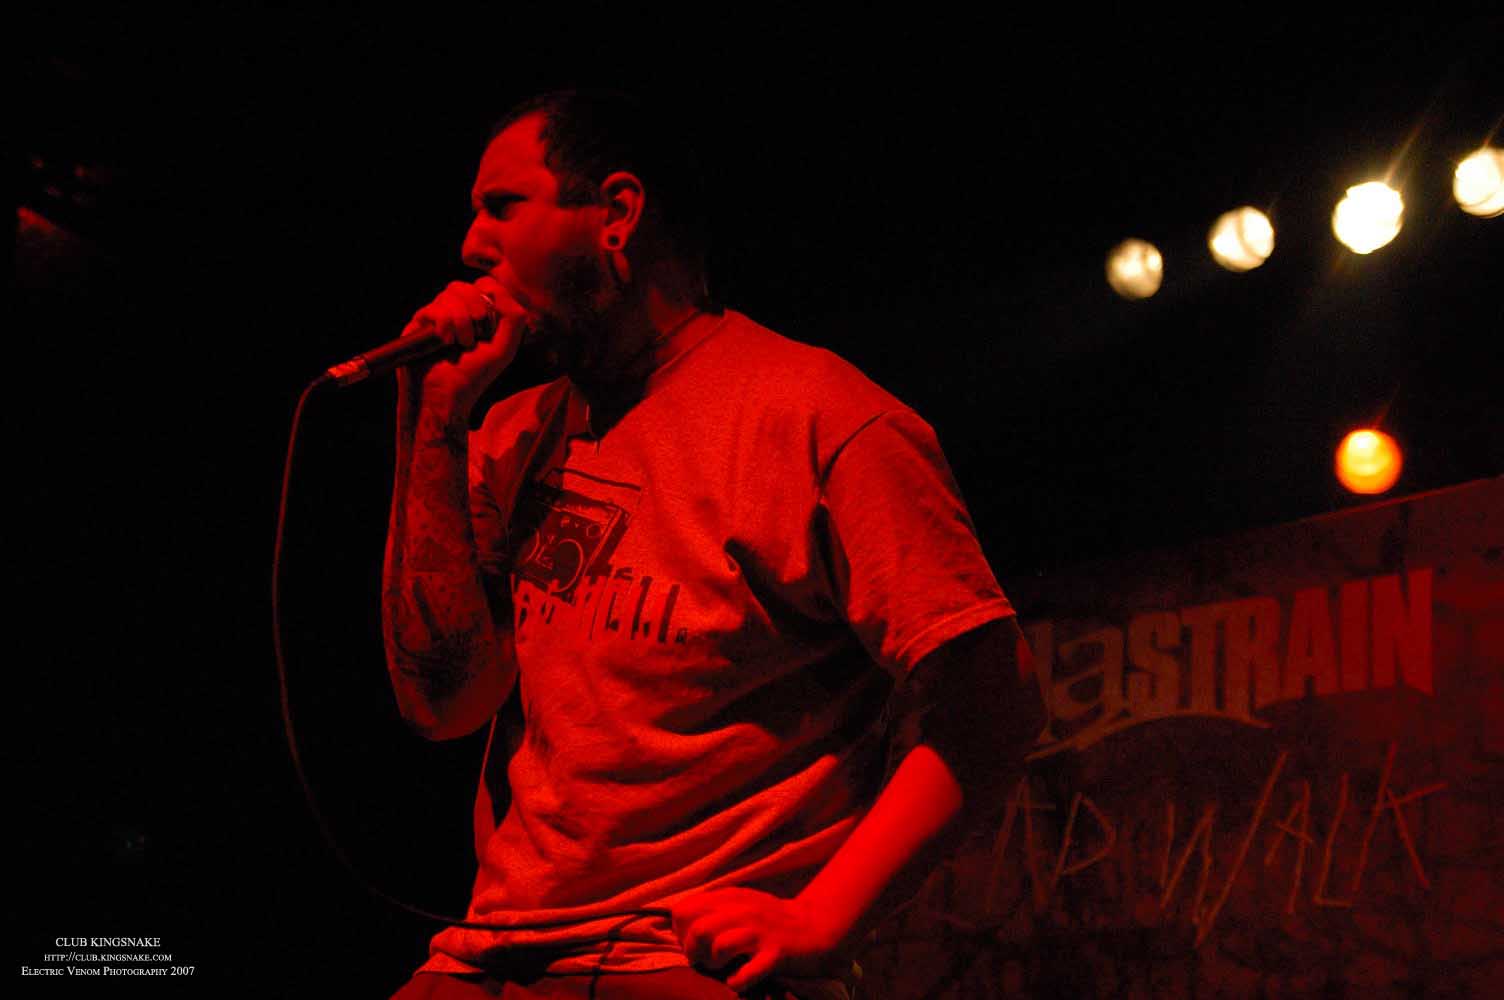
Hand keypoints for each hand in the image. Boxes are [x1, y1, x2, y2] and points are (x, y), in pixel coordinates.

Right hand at [399, 277, 528, 421]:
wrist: (446, 397)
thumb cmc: (474, 376)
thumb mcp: (505, 347)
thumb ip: (513, 316)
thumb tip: (496, 288)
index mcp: (475, 316)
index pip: (481, 286)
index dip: (488, 296)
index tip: (490, 323)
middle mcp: (454, 313)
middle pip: (463, 286)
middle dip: (475, 307)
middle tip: (476, 335)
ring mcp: (434, 317)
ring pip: (448, 294)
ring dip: (460, 319)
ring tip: (461, 344)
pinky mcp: (417, 324)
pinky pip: (432, 308)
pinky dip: (445, 323)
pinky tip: (446, 342)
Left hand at [671, 888, 841, 992]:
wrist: (816, 925)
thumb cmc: (769, 920)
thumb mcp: (739, 903)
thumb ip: (712, 909)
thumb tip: (678, 924)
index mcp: (729, 897)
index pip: (683, 911)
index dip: (681, 931)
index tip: (693, 942)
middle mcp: (742, 911)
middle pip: (698, 930)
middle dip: (694, 952)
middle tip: (705, 961)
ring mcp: (759, 932)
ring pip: (720, 946)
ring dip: (714, 964)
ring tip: (722, 968)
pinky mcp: (776, 953)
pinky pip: (747, 972)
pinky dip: (737, 981)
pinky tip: (738, 980)